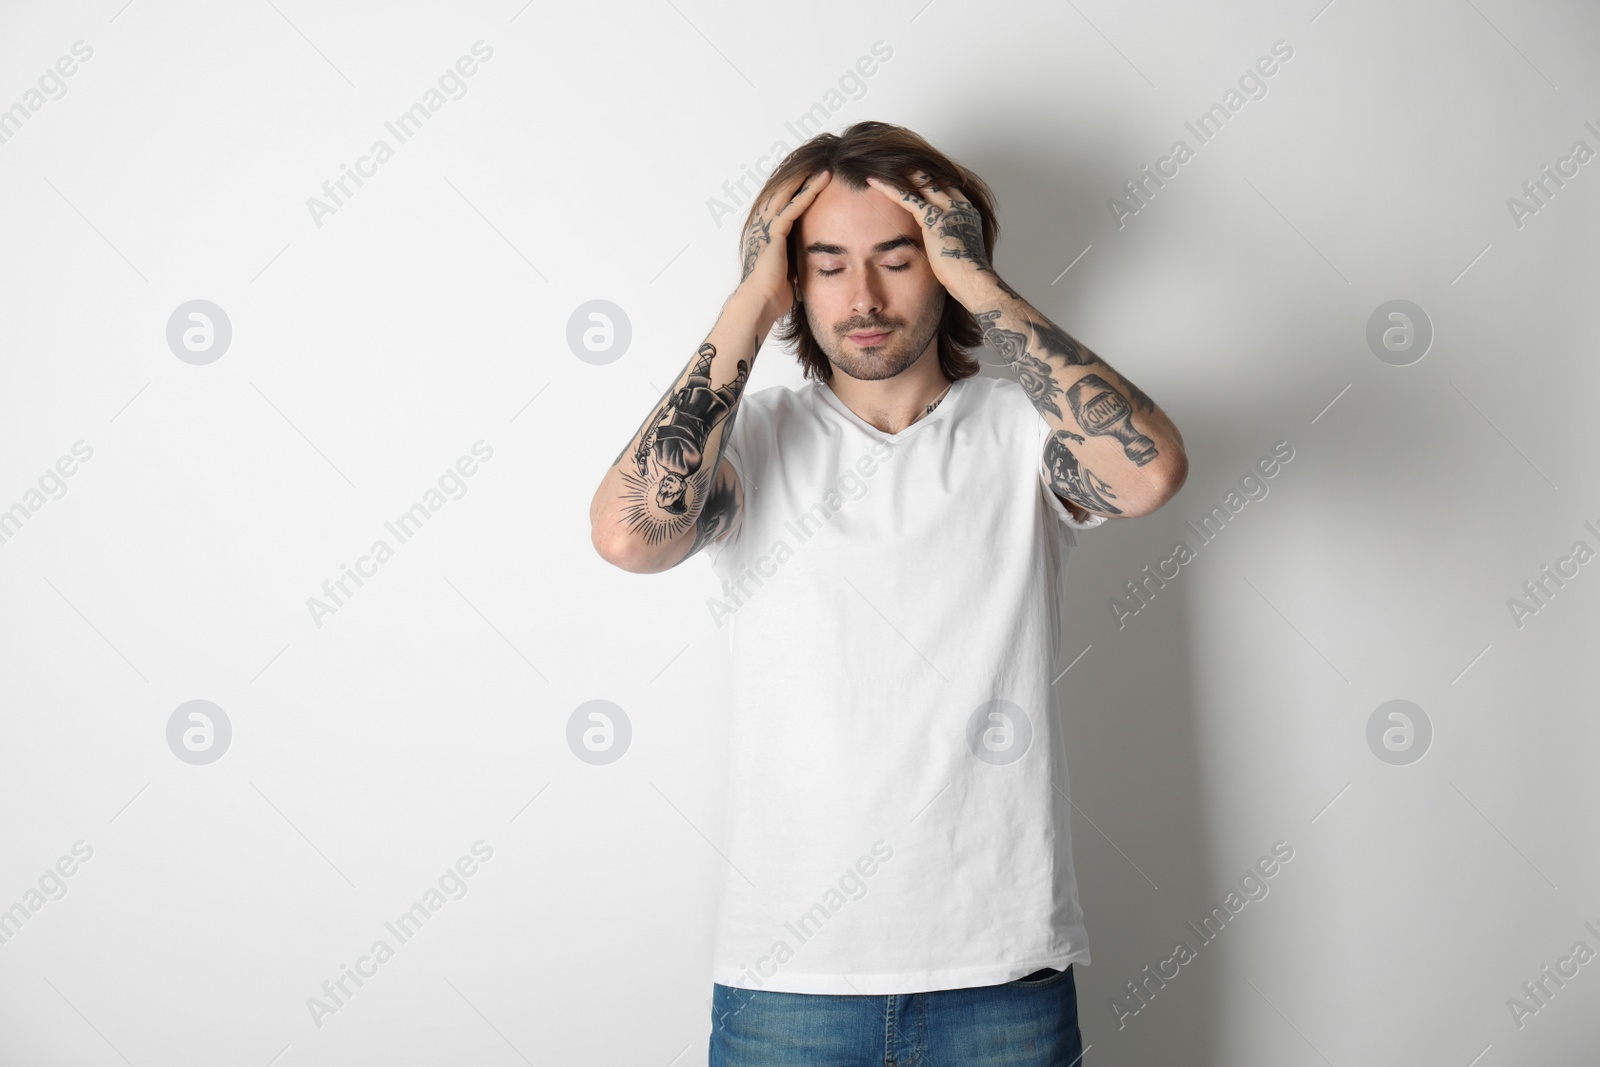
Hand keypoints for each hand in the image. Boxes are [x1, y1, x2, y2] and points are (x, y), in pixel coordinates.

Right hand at [735, 169, 831, 324]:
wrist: (760, 301)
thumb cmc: (773, 295)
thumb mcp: (787, 274)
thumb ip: (794, 264)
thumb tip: (803, 269)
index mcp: (765, 235)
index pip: (782, 208)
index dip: (797, 195)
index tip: (813, 186)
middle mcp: (762, 225)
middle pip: (782, 195)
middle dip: (800, 181)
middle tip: (820, 169)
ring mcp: (767, 226)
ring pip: (788, 195)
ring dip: (806, 182)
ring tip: (824, 171)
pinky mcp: (775, 231)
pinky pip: (794, 206)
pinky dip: (808, 193)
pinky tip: (821, 182)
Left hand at [865, 172, 1017, 310]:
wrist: (974, 279)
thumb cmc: (968, 275)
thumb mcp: (961, 252)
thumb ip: (952, 242)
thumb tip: (944, 250)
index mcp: (968, 212)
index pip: (948, 187)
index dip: (931, 181)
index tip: (916, 175)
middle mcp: (959, 205)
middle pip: (935, 178)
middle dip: (915, 170)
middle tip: (896, 162)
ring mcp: (946, 209)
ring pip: (921, 182)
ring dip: (901, 173)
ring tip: (882, 164)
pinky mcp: (932, 218)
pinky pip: (906, 197)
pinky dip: (888, 187)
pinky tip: (873, 181)